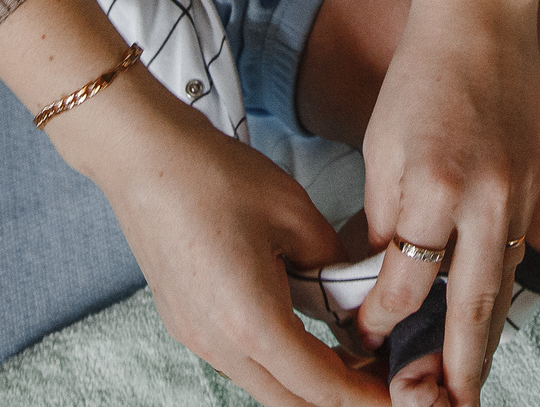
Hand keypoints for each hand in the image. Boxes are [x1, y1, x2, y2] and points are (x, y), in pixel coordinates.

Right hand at [56, 72, 385, 406]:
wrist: (141, 157)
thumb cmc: (215, 176)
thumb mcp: (295, 213)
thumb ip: (332, 263)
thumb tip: (348, 290)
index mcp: (252, 323)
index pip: (321, 386)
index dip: (365, 397)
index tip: (398, 395)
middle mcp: (219, 345)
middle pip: (291, 402)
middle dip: (338, 399)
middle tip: (382, 380)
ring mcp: (196, 338)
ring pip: (264, 386)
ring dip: (307, 382)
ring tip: (350, 359)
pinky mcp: (186, 324)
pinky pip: (240, 363)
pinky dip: (278, 364)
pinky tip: (303, 336)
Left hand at [357, 0, 539, 406]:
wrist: (487, 13)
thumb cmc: (423, 72)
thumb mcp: (382, 144)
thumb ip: (383, 216)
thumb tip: (376, 275)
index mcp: (432, 185)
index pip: (403, 282)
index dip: (379, 319)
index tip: (362, 340)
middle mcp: (483, 200)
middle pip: (469, 311)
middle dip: (452, 373)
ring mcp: (518, 195)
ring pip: (499, 293)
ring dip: (481, 347)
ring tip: (461, 391)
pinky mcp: (536, 186)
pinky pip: (514, 258)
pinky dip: (496, 298)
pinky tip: (480, 326)